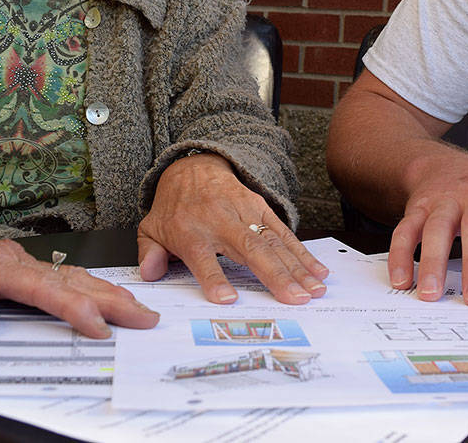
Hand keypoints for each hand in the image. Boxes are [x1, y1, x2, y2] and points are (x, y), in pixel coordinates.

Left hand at [0, 206, 158, 337]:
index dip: (74, 309)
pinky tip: (101, 292)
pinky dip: (88, 285)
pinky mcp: (16, 264)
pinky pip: (60, 276)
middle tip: (143, 317)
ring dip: (106, 292)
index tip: (99, 325)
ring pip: (70, 276)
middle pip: (70, 281)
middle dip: (110, 300)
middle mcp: (11, 259)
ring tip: (135, 306)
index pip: (42, 290)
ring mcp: (16, 259)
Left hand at [136, 152, 328, 303]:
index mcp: (191, 233)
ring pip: (273, 242)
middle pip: (250, 250)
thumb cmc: (174, 207)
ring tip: (313, 290)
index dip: (214, 278)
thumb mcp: (152, 228)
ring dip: (297, 267)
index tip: (228, 299)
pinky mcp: (261, 208)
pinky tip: (317, 271)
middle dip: (275, 275)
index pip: (203, 258)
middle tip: (295, 299)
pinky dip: (302, 252)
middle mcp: (221, 222)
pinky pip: (284, 232)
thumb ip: (150, 253)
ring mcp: (245, 214)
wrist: (194, 168)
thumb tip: (150, 274)